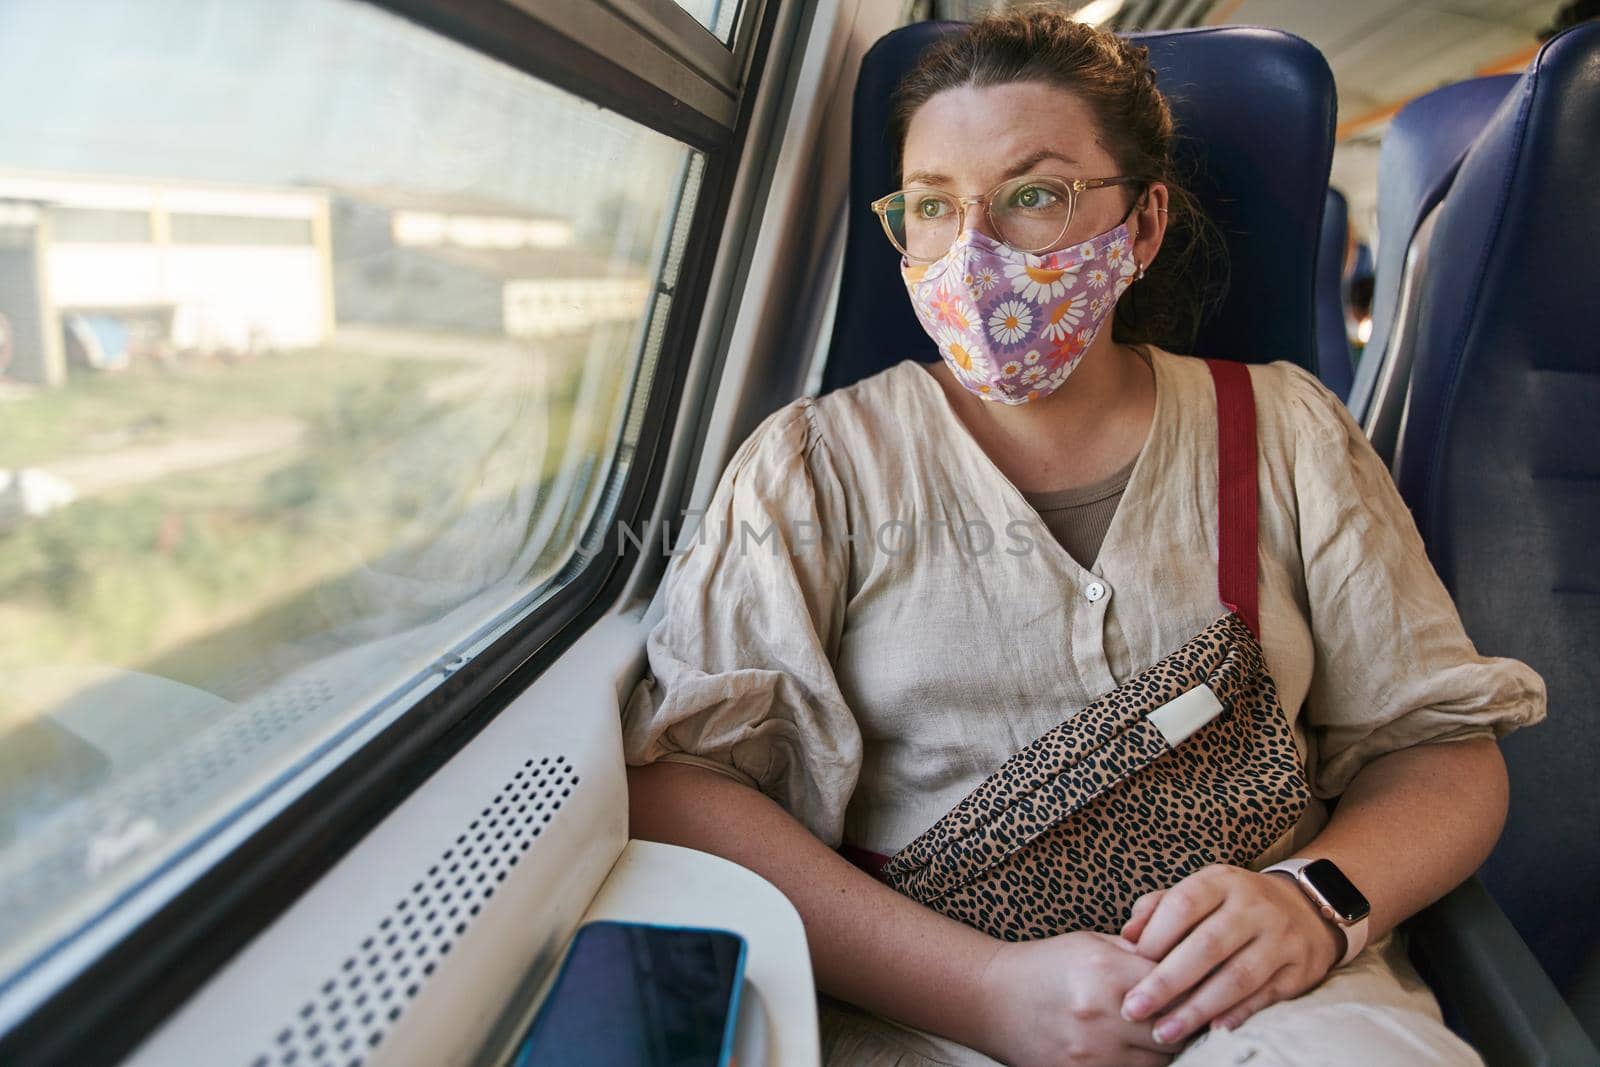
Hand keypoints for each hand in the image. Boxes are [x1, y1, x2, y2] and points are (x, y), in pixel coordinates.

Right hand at [974, 931, 1182, 1066]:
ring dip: (1166, 1048)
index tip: (1205, 988)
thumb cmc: (1045, 965)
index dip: (1196, 989)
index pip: (1176, 987)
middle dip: (1186, 1022)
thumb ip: (1138, 953)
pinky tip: (1136, 1049)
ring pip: (1158, 1060)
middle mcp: (1101, 1014)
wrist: (992, 998)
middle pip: (1174, 1029)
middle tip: (1195, 1016)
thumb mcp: (1090, 944)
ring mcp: (1091, 1052)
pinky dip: (1140, 1063)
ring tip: (1165, 1033)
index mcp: (1106, 972)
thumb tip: (1185, 961)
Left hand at [1116, 865, 1345, 1043]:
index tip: (1128, 968)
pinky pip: (1266, 995)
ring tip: (1164, 1031)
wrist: (1306, 907)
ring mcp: (1281, 937)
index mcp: (1221, 881)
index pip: (1183, 905)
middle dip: (1166, 982)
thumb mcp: (1199, 891)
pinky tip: (1211, 1031)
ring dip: (1197, 1008)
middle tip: (1134, 1009)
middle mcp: (1254, 906)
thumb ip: (1159, 909)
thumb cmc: (1232, 905)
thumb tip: (1126, 937)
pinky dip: (1238, 1014)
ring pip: (1237, 977)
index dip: (1154, 938)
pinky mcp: (1300, 969)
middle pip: (1207, 946)